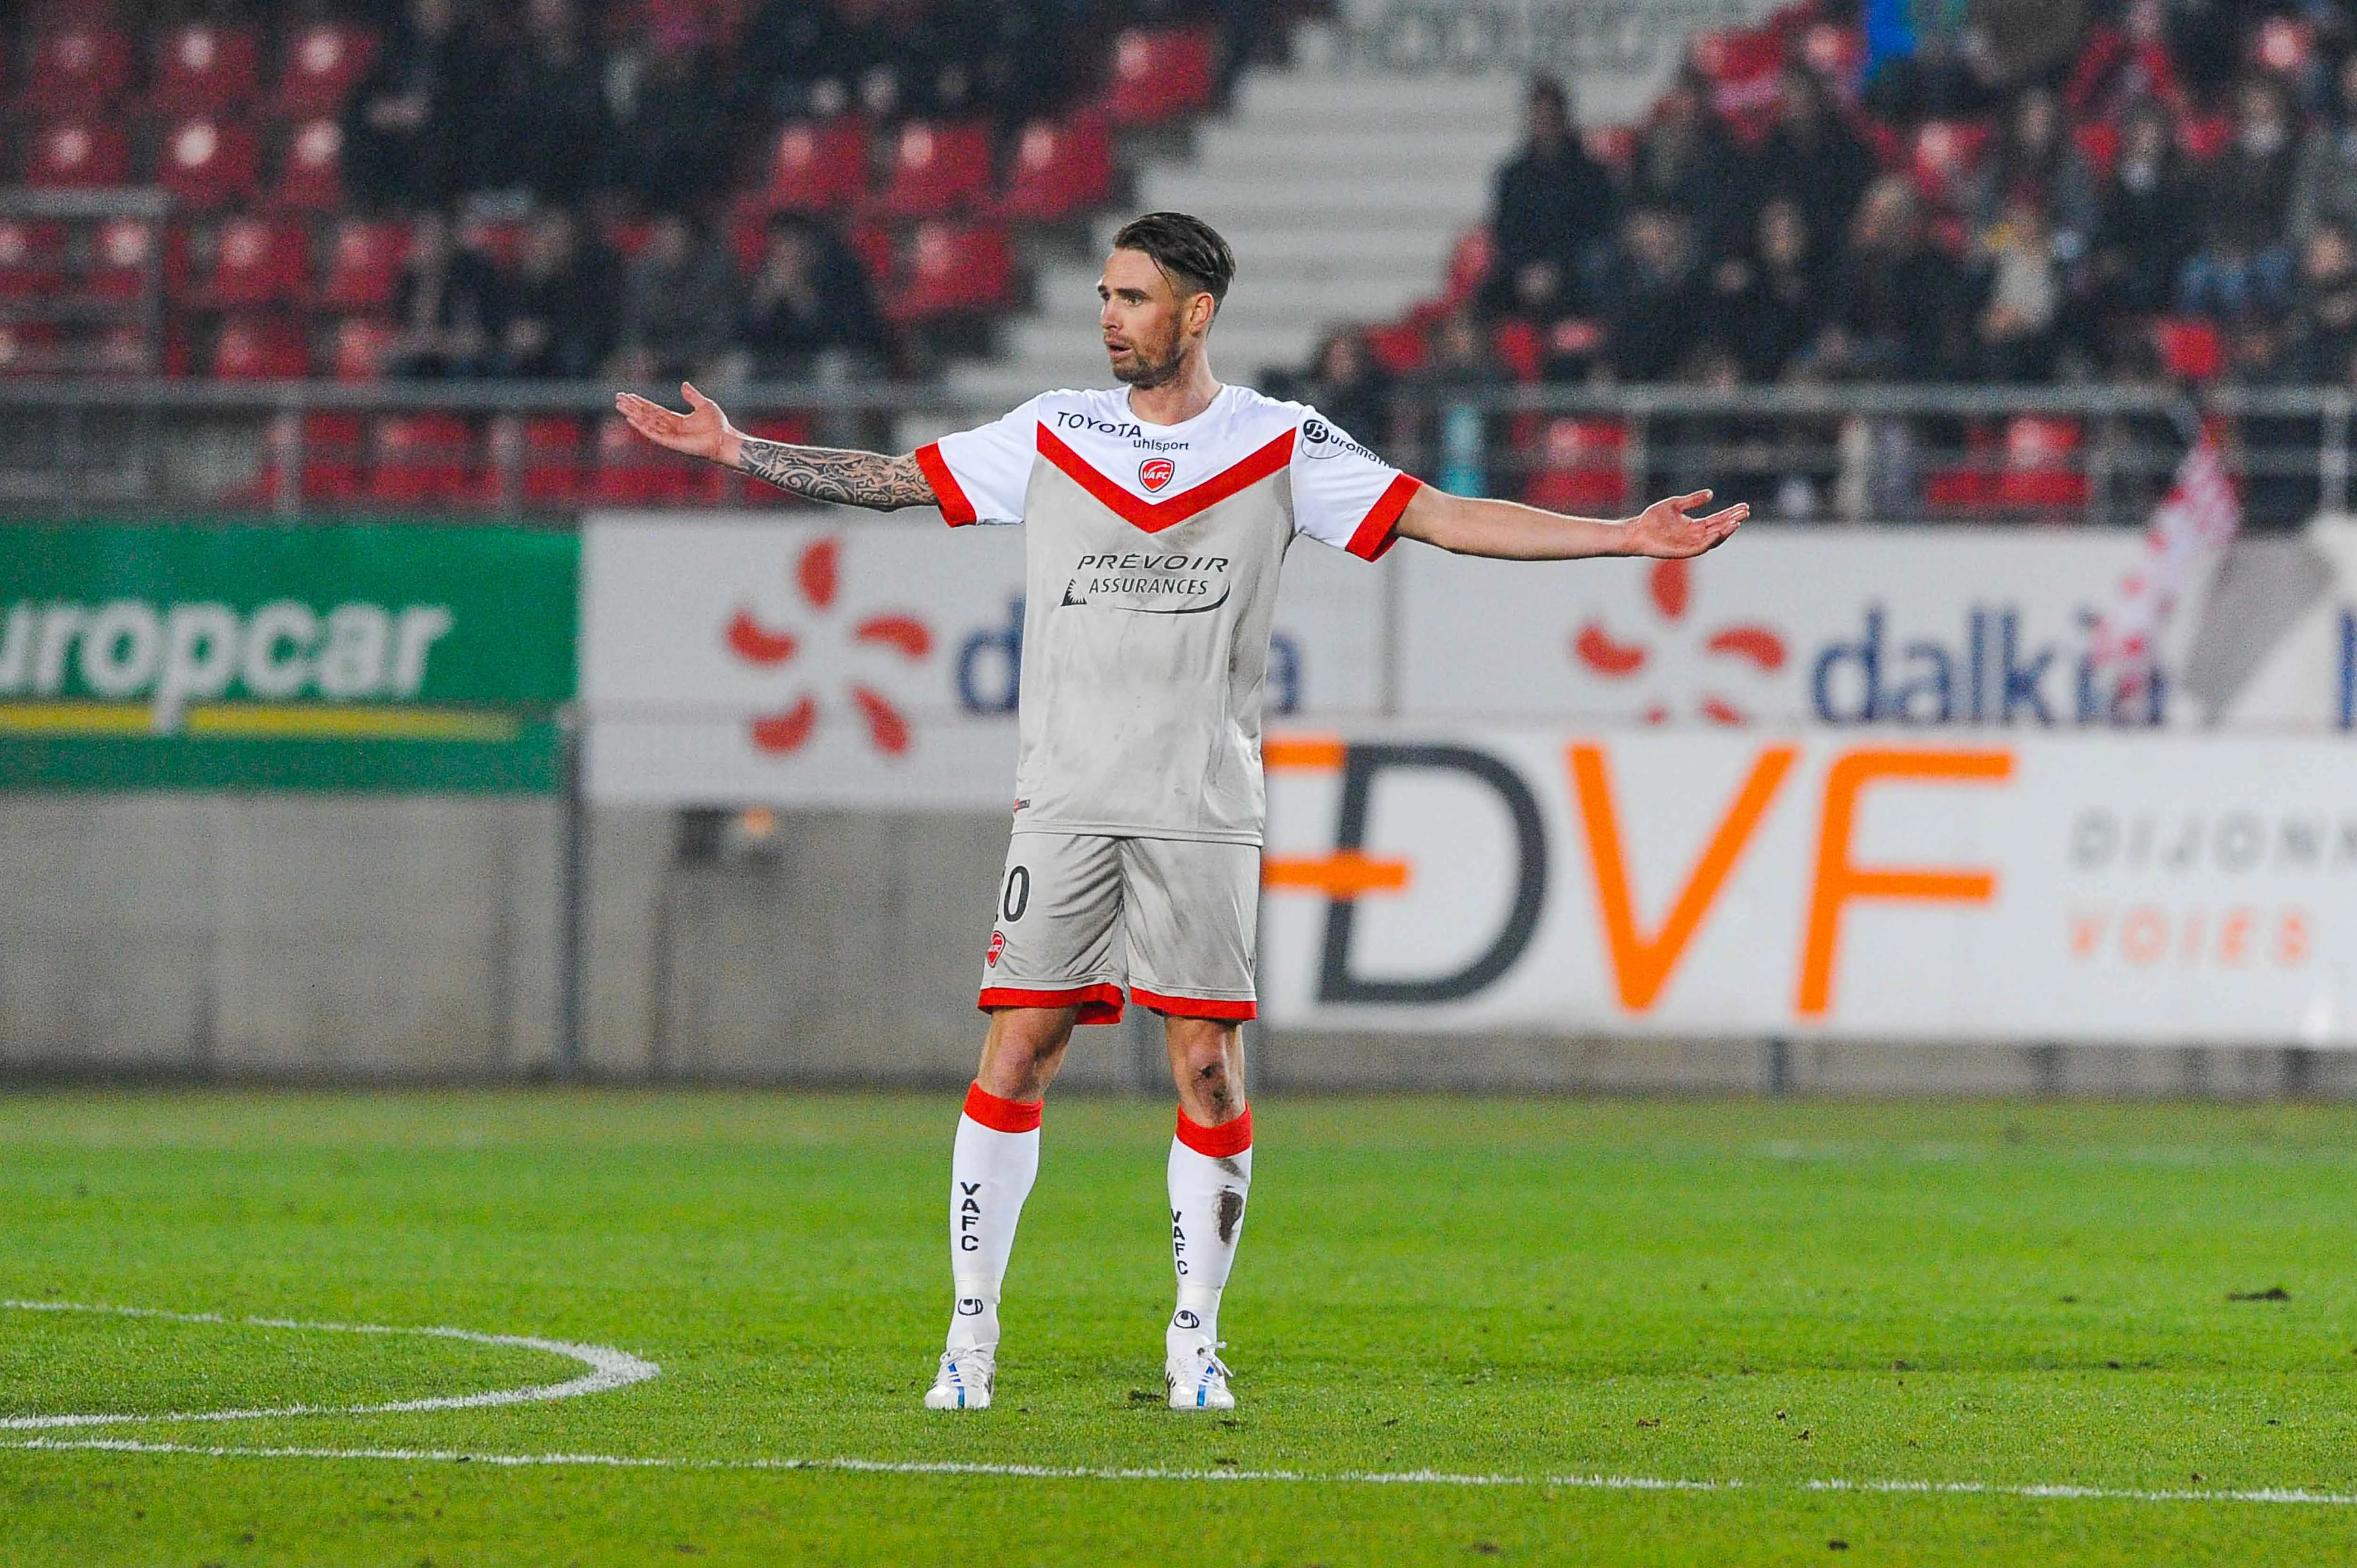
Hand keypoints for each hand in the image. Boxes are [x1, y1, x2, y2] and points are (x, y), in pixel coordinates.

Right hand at [615, 382, 741, 467]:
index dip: (641, 403)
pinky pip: (654, 434)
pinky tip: (632, 419)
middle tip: (618, 399)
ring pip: (647, 423)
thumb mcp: (704, 405)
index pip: (654, 410)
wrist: (725, 439)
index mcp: (677, 420)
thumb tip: (683, 384)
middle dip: (633, 407)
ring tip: (620, 406)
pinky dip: (642, 426)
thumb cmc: (718, 425)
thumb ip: (692, 396)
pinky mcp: (672, 443)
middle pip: (647, 415)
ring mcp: (670, 436)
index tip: (629, 396)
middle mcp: (671, 428)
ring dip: (633, 414)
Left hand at [1624, 490, 1747, 558]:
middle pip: (1719, 529)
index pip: (1717, 520)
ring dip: (1725, 532)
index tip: (1743, 507)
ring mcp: (1689, 545)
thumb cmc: (1653, 518)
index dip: (1730, 514)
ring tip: (1736, 522)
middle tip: (1745, 512)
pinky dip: (1710, 542)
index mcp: (1695, 526)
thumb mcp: (1676, 504)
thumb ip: (1693, 500)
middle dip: (1732, 521)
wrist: (1636, 530)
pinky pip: (1700, 548)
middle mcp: (1695, 536)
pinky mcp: (1682, 551)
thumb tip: (1711, 494)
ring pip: (1713, 540)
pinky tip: (1718, 533)